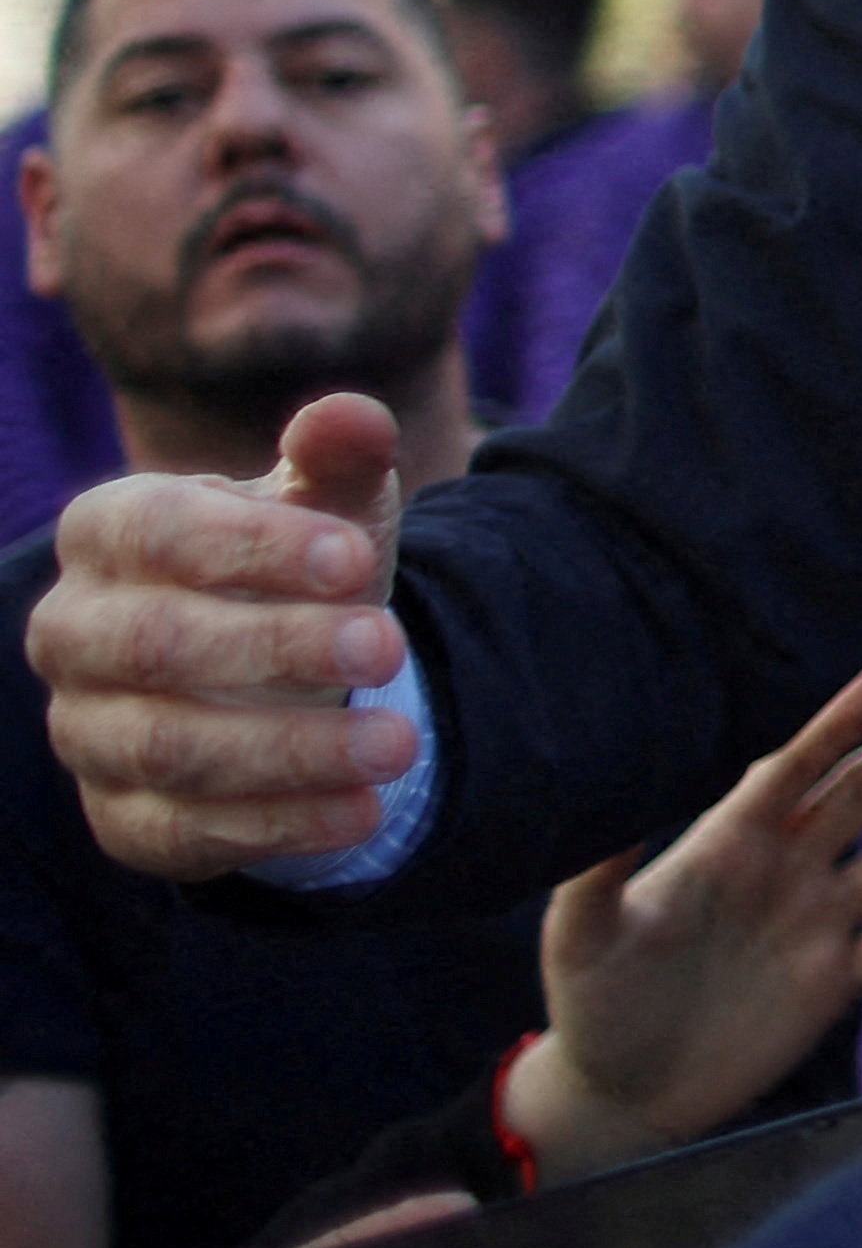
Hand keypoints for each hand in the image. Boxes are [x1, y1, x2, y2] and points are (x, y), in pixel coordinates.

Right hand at [30, 395, 417, 878]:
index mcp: (109, 533)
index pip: (156, 533)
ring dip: (290, 750)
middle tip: (387, 647)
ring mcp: (88, 730)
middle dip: (276, 648)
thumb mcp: (327, 506)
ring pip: (167, 748)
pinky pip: (184, 830)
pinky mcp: (123, 817)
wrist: (276, 668)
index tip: (355, 559)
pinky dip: (278, 826)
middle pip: (153, 644)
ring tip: (400, 744)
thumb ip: (337, 456)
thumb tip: (352, 416)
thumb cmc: (295, 566)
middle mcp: (75, 632)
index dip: (253, 547)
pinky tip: (364, 809)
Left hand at [504, 673, 861, 1181]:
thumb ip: (595, 877)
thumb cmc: (594, 1003)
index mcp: (727, 845)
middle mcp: (782, 871)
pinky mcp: (834, 982)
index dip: (834, 728)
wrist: (623, 1090)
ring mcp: (815, 924)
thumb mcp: (580, 936)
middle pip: (857, 798)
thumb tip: (612, 818)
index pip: (792, 771)